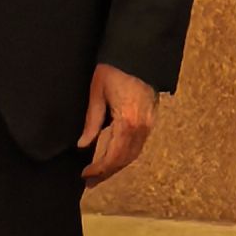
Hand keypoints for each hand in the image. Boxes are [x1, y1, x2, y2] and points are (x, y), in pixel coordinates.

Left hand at [81, 63, 158, 183]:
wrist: (139, 54)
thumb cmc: (114, 69)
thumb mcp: (97, 93)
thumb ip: (92, 121)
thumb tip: (84, 145)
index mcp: (128, 122)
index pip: (113, 156)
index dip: (99, 169)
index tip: (85, 175)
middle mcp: (142, 128)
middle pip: (124, 159)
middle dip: (107, 172)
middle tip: (90, 182)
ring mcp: (149, 125)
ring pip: (133, 154)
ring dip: (116, 166)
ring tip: (99, 174)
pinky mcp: (151, 120)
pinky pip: (138, 145)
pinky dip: (125, 155)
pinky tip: (114, 157)